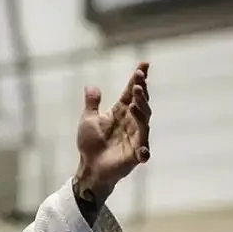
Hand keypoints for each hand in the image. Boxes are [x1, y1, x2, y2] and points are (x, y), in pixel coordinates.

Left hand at [74, 62, 151, 202]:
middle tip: (138, 83)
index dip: (138, 79)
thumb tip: (91, 86)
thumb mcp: (88, 120)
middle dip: (141, 93)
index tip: (143, 65)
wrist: (90, 167)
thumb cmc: (90, 144)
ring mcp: (136, 137)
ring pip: (144, 122)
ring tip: (134, 103)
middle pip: (141, 104)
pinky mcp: (135, 154)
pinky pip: (142, 151)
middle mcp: (131, 122)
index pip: (131, 93)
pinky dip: (143, 151)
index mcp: (121, 112)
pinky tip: (141, 151)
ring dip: (141, 112)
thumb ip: (92, 103)